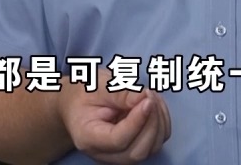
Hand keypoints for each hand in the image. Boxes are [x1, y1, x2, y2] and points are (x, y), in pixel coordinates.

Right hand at [57, 84, 171, 163]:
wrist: (78, 104)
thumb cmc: (85, 94)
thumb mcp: (97, 85)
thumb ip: (118, 91)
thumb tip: (144, 98)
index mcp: (88, 138)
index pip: (118, 140)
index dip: (137, 122)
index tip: (147, 99)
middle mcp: (105, 154)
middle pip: (137, 150)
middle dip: (151, 121)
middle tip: (148, 94)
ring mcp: (122, 155)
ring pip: (151, 147)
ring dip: (159, 119)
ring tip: (149, 95)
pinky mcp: (136, 149)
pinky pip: (158, 141)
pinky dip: (162, 121)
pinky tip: (152, 103)